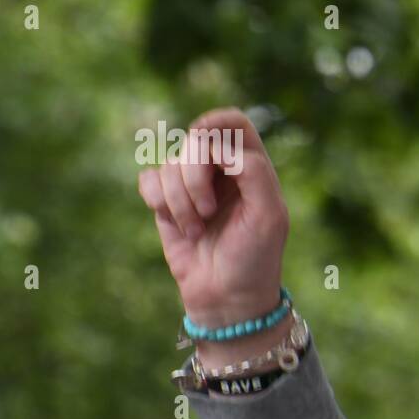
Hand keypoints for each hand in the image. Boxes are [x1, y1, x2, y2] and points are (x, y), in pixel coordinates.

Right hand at [137, 108, 289, 334]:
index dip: (216, 122)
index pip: (234, 122)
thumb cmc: (255, 258)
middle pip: (195, 141)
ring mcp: (192, 184)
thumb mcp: (270, 216)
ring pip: (169, 163)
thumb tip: (221, 148)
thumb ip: (254, 173)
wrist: (226, 297)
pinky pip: (149, 179)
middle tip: (208, 212)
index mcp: (252, 167)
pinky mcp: (166, 201)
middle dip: (195, 177)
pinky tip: (177, 226)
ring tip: (197, 230)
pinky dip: (159, 201)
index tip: (204, 138)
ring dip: (180, 201)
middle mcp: (221, 170)